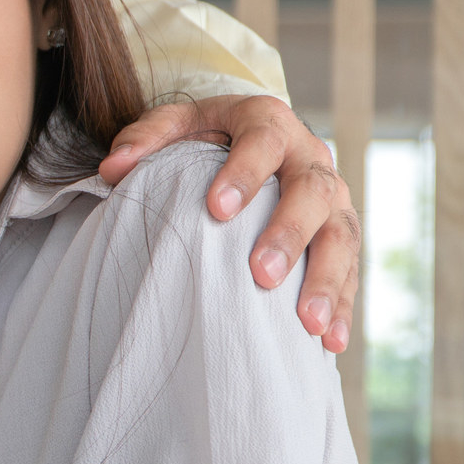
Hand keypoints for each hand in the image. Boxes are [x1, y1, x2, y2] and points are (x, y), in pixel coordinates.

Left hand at [100, 95, 357, 353]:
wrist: (255, 135)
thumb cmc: (206, 134)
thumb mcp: (175, 123)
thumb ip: (144, 139)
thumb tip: (111, 169)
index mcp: (268, 122)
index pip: (263, 142)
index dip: (243, 174)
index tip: (217, 210)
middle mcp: (310, 156)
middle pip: (313, 191)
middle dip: (288, 233)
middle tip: (261, 275)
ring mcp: (334, 196)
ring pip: (341, 234)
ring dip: (325, 279)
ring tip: (306, 323)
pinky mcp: (341, 231)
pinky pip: (351, 269)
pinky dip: (342, 305)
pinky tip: (329, 342)